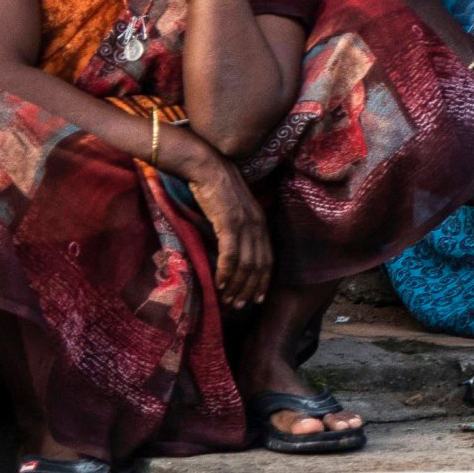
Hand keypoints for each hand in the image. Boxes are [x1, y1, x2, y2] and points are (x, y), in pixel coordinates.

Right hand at [170, 136, 270, 309]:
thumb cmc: (213, 188)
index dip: (262, 281)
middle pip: (259, 266)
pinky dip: (226, 273)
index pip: (267, 259)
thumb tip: (229, 253)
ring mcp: (245, 223)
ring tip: (227, 301)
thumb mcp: (231, 211)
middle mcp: (258, 224)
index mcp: (260, 222)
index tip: (256, 299)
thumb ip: (235, 230)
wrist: (206, 165)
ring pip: (246, 264)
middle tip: (239, 307)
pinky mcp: (230, 222)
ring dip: (237, 286)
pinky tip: (219, 285)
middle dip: (250, 289)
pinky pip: (231, 254)